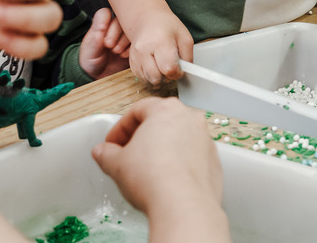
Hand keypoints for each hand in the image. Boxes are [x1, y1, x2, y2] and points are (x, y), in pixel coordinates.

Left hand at [78, 8, 130, 79]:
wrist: (101, 76)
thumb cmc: (92, 62)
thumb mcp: (89, 52)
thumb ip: (94, 40)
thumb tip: (101, 28)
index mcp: (101, 25)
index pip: (105, 13)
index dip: (105, 24)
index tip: (103, 38)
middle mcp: (114, 27)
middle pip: (120, 20)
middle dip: (116, 34)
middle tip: (110, 47)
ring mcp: (124, 34)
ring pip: (130, 28)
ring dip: (124, 41)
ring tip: (117, 52)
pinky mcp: (133, 43)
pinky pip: (138, 39)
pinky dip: (132, 47)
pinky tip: (125, 55)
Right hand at [92, 98, 227, 237]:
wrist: (183, 205)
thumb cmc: (154, 179)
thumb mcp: (117, 164)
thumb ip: (106, 154)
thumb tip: (102, 152)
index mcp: (166, 110)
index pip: (137, 111)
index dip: (119, 129)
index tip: (112, 144)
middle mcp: (190, 119)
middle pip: (160, 122)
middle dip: (141, 138)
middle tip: (126, 155)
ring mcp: (205, 140)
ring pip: (178, 139)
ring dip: (161, 150)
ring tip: (146, 170)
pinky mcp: (213, 161)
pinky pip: (191, 157)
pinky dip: (178, 164)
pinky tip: (165, 180)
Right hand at [126, 11, 192, 86]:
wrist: (148, 19)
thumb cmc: (167, 26)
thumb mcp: (184, 37)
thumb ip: (188, 56)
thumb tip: (187, 72)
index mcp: (159, 41)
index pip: (169, 68)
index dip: (177, 73)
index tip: (180, 69)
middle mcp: (144, 50)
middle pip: (156, 78)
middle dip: (167, 77)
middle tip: (171, 67)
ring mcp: (135, 56)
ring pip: (148, 80)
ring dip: (158, 78)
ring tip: (162, 65)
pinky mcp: (131, 62)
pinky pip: (142, 78)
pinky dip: (150, 76)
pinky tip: (155, 65)